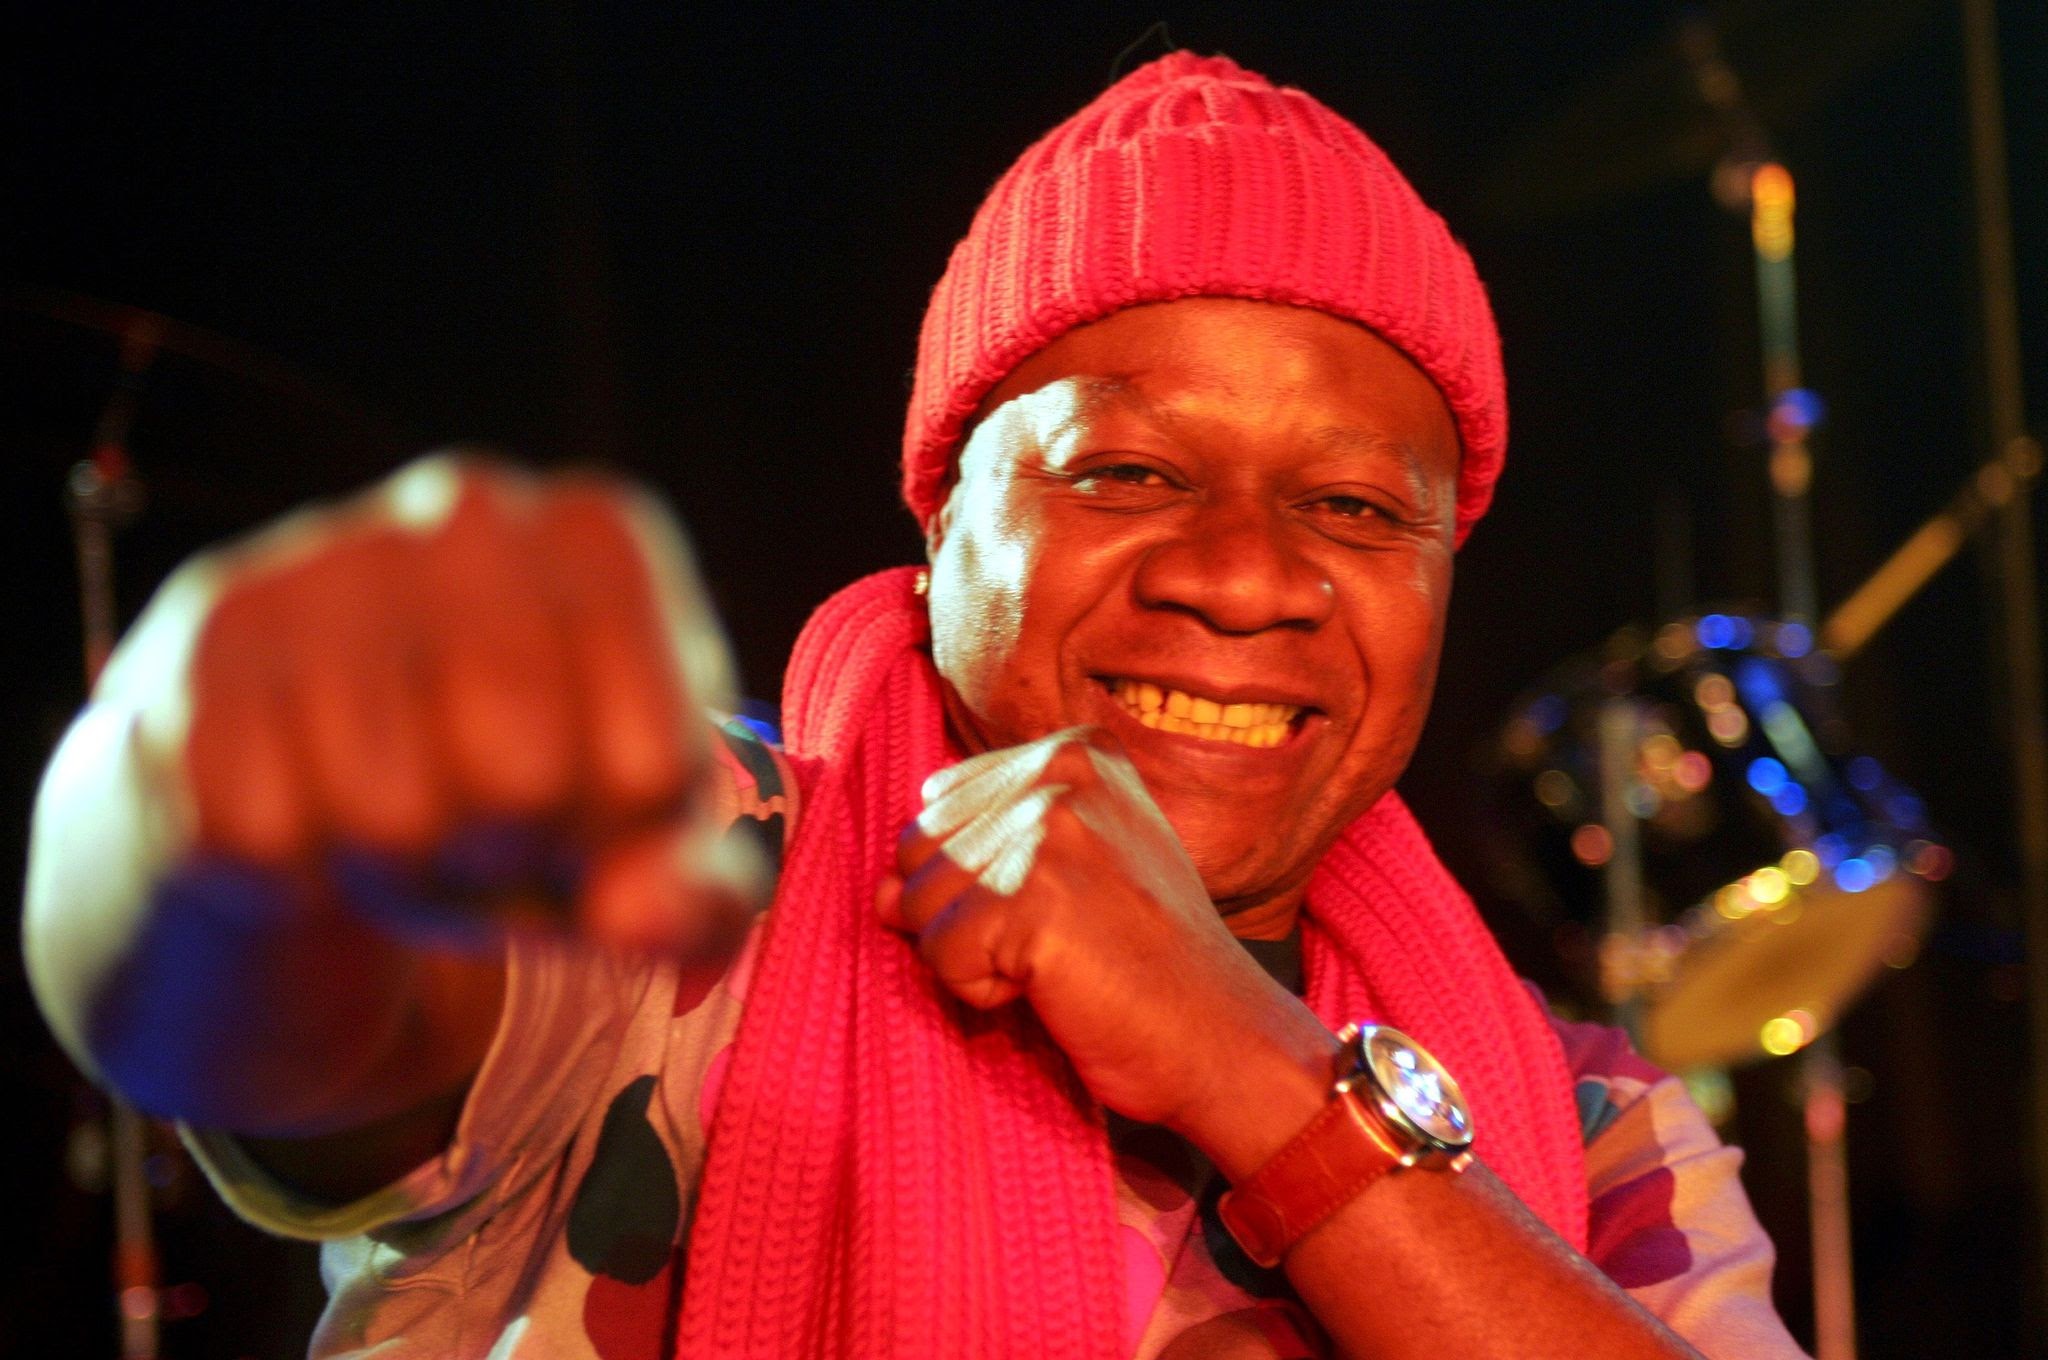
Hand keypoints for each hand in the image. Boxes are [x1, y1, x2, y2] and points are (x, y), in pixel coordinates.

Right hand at [104, 453, 762, 958]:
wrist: (309, 760)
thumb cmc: (515, 786)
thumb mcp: (634, 838)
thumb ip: (691, 892)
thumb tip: (653, 920)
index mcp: (601, 539)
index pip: (651, 770)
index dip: (617, 841)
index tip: (588, 804)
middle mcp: (467, 511)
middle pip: (523, 780)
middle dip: (509, 854)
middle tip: (486, 823)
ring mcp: (323, 562)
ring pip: (390, 818)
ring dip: (399, 869)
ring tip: (397, 810)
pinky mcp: (200, 643)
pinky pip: (265, 837)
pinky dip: (293, 869)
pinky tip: (302, 802)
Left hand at [878, 727, 1321, 1132]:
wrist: (1222, 1036)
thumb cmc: (1148, 960)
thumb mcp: (1071, 872)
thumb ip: (973, 857)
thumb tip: (877, 892)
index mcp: (1073, 753)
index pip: (943, 804)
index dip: (978, 876)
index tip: (1063, 903)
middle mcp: (1059, 775)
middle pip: (922, 849)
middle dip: (966, 914)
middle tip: (1062, 940)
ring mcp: (1047, 832)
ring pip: (918, 903)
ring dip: (974, 955)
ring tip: (1061, 961)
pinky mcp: (1031, 899)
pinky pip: (939, 955)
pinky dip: (983, 991)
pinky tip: (1054, 987)